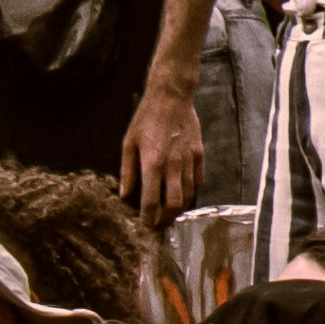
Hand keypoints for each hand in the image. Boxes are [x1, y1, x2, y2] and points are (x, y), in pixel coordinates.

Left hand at [118, 71, 203, 221]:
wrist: (171, 96)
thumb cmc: (146, 118)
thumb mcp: (129, 143)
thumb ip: (127, 172)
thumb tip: (124, 195)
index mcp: (153, 164)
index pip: (152, 201)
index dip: (148, 218)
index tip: (144, 226)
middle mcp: (173, 166)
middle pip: (174, 204)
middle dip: (166, 220)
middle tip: (158, 225)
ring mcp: (189, 160)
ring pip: (189, 195)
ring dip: (179, 209)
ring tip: (170, 213)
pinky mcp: (199, 154)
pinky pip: (198, 180)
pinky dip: (191, 191)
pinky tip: (183, 193)